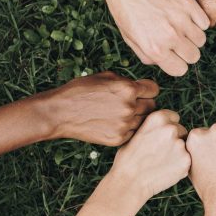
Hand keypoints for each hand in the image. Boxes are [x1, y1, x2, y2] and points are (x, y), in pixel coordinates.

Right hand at [36, 73, 158, 145]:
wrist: (60, 113)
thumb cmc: (81, 91)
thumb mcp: (105, 77)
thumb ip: (127, 82)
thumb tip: (141, 88)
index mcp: (128, 89)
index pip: (154, 90)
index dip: (148, 90)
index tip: (142, 92)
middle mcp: (129, 107)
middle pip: (152, 107)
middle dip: (145, 104)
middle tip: (132, 104)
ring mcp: (124, 125)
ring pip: (144, 121)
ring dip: (137, 118)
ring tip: (121, 114)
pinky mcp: (118, 138)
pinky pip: (133, 133)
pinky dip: (128, 129)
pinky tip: (116, 124)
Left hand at [102, 0, 209, 76]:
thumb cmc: (124, 8)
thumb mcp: (129, 38)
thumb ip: (147, 55)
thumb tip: (163, 62)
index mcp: (154, 49)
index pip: (180, 70)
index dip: (176, 63)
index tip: (172, 54)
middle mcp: (170, 37)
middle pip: (194, 56)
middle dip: (186, 51)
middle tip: (176, 39)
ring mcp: (181, 19)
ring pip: (201, 40)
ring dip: (193, 35)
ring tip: (179, 25)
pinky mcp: (188, 3)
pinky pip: (204, 22)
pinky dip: (198, 20)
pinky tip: (185, 14)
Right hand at [108, 109, 190, 200]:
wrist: (129, 182)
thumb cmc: (129, 159)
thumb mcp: (137, 133)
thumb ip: (154, 126)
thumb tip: (165, 124)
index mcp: (158, 118)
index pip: (174, 118)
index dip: (168, 128)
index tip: (160, 139)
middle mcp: (171, 128)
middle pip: (182, 131)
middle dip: (175, 140)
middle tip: (160, 153)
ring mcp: (180, 145)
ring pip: (185, 146)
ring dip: (178, 153)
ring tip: (161, 163)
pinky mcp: (186, 161)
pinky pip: (187, 160)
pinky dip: (180, 165)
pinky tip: (166, 170)